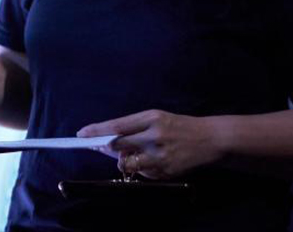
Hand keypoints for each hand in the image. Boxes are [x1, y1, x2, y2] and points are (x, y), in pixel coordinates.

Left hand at [78, 110, 221, 179]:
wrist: (211, 139)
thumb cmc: (178, 126)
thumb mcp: (156, 118)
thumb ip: (132, 127)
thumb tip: (107, 139)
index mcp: (151, 118)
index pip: (117, 126)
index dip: (97, 131)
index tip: (81, 134)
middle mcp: (155, 136)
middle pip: (119, 146)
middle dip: (104, 148)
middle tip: (98, 147)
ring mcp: (161, 156)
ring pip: (128, 163)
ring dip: (123, 160)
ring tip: (132, 153)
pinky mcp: (167, 172)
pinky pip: (142, 173)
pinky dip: (140, 168)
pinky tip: (149, 161)